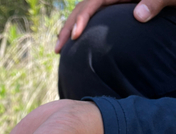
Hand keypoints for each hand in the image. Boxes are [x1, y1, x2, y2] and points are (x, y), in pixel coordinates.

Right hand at [55, 0, 175, 53]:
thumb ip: (155, 1)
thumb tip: (138, 16)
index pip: (94, 1)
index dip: (82, 18)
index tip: (75, 36)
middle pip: (84, 7)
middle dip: (68, 27)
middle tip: (57, 50)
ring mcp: (114, 2)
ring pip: (86, 13)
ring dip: (71, 29)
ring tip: (60, 49)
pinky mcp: (117, 10)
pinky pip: (94, 18)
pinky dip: (82, 29)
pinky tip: (75, 44)